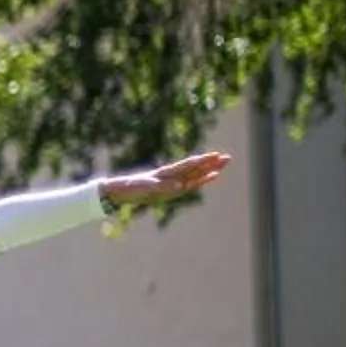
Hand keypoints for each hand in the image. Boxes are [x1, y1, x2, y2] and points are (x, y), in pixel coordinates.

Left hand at [101, 150, 230, 206]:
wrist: (117, 191)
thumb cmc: (129, 187)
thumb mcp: (144, 188)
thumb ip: (161, 186)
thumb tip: (180, 186)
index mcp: (165, 173)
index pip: (188, 165)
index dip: (202, 161)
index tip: (216, 156)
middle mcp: (170, 175)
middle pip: (194, 168)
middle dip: (211, 163)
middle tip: (228, 157)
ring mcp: (170, 182)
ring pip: (194, 175)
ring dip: (207, 171)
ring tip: (222, 166)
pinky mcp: (169, 190)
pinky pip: (187, 185)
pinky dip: (198, 181)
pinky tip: (208, 178)